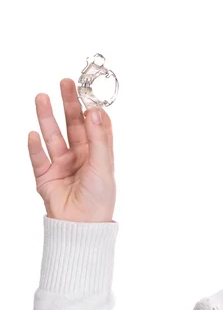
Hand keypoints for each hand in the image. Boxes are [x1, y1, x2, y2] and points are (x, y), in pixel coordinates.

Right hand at [28, 78, 115, 222]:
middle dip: (69, 104)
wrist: (81, 227)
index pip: (95, 125)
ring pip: (52, 136)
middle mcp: (80, 156)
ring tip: (42, 97)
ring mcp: (61, 165)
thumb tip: (95, 111)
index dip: (92, 107)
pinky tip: (32, 133)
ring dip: (47, 117)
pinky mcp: (45, 176)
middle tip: (66, 83)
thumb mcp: (103, 165)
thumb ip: (98, 138)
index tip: (89, 90)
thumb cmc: (99, 198)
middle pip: (73, 124)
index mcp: (98, 153)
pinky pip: (37, 158)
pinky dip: (34, 146)